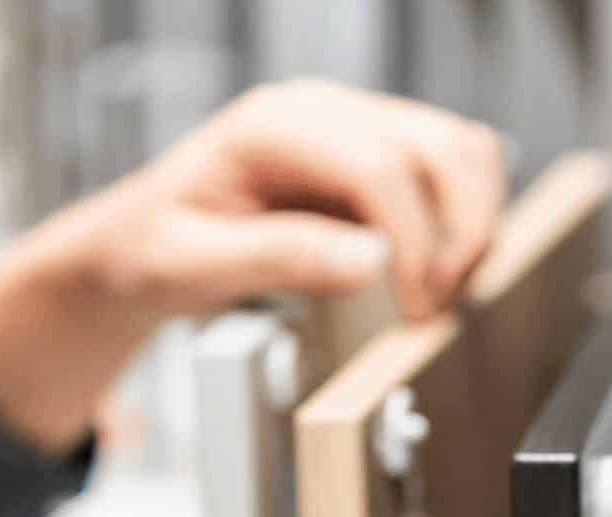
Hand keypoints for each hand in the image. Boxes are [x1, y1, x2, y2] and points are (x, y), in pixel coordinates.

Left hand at [0, 80, 504, 453]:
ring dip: (474, 222)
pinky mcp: (376, 154)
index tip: (416, 310)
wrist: (138, 244)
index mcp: (272, 126)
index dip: (415, 243)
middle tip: (441, 306)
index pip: (380, 167)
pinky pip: (449, 169)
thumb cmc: (153, 251)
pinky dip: (465, 217)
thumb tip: (373, 263)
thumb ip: (280, 259)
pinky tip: (440, 269)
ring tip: (447, 290)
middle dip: (459, 232)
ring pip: (460, 149)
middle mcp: (323, 111)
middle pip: (440, 146)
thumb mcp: (194, 266)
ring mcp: (355, 126)